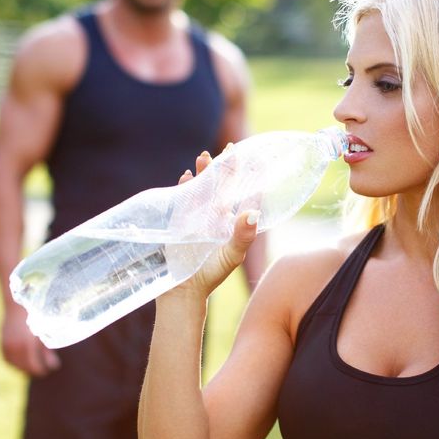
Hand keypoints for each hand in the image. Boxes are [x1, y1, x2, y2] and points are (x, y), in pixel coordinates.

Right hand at [0, 305, 60, 376]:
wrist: (17, 305)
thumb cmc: (36, 316)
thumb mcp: (44, 333)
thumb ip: (47, 351)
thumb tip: (53, 366)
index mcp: (26, 344)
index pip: (33, 365)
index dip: (41, 370)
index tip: (48, 370)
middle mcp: (14, 346)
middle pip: (24, 367)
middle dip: (34, 369)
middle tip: (43, 369)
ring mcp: (5, 346)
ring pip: (15, 364)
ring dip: (24, 367)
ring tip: (34, 365)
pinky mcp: (1, 344)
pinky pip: (8, 359)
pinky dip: (15, 362)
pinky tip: (23, 360)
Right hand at [167, 150, 259, 300]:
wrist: (184, 289)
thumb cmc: (212, 275)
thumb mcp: (231, 256)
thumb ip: (243, 235)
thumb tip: (252, 212)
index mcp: (232, 222)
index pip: (245, 196)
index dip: (252, 179)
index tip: (259, 161)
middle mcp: (216, 217)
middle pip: (223, 186)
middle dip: (226, 168)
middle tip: (231, 149)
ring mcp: (197, 217)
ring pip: (202, 188)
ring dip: (204, 173)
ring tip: (205, 156)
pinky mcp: (179, 221)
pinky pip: (182, 198)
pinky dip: (184, 186)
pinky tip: (186, 176)